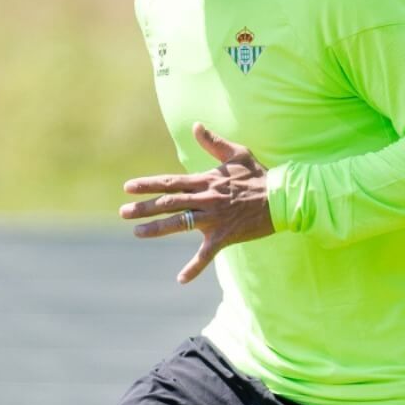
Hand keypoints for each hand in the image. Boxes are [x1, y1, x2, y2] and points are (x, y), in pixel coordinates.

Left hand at [120, 122, 275, 283]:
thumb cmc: (259, 175)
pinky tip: (180, 279)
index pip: (171, 182)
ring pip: (180, 224)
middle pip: (169, 203)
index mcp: (206, 181)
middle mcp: (206, 199)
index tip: (128, 187)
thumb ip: (214, 143)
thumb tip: (196, 126)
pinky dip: (194, 268)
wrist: (282, 198)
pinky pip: (206, 255)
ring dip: (156, 229)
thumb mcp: (237, 153)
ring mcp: (214, 219)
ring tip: (137, 233)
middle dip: (144, 208)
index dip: (148, 184)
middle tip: (122, 212)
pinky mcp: (225, 236)